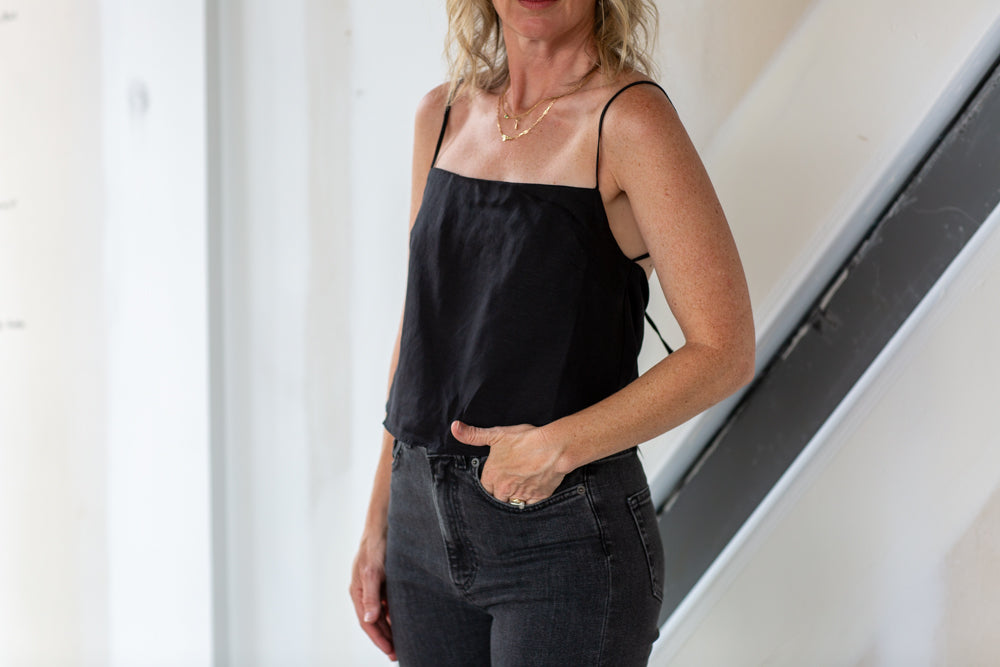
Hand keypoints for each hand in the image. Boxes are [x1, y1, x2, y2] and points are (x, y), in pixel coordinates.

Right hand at [349, 534, 395, 659]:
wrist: (383, 524)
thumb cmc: (376, 546)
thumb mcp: (374, 571)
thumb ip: (371, 595)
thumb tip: (369, 620)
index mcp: (358, 591)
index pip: (367, 623)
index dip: (379, 639)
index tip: (391, 652)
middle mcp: (364, 591)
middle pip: (374, 621)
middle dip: (385, 638)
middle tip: (398, 654)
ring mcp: (373, 585)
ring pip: (381, 613)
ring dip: (390, 628)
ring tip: (402, 642)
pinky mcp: (383, 579)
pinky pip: (387, 602)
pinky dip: (393, 614)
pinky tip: (403, 620)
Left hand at [451, 420, 566, 504]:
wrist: (553, 448)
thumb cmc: (525, 439)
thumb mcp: (497, 434)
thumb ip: (473, 435)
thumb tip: (454, 428)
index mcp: (492, 476)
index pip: (485, 487)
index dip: (491, 482)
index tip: (497, 476)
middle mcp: (504, 490)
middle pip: (498, 498)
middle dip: (502, 492)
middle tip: (511, 480)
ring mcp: (521, 496)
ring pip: (513, 503)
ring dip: (515, 497)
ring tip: (521, 485)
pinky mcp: (537, 498)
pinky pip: (530, 506)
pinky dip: (530, 501)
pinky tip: (533, 490)